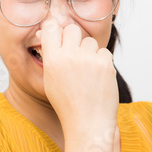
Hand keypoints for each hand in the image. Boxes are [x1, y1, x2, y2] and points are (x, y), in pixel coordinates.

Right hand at [38, 19, 118, 133]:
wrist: (88, 123)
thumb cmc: (68, 104)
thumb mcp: (50, 80)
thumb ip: (51, 56)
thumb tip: (47, 34)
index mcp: (52, 60)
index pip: (51, 27)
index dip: (56, 32)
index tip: (60, 39)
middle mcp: (69, 56)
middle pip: (72, 29)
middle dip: (75, 39)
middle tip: (76, 55)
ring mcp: (88, 59)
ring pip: (90, 41)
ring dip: (90, 52)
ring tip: (87, 73)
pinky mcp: (105, 63)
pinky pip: (104, 52)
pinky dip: (102, 62)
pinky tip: (98, 78)